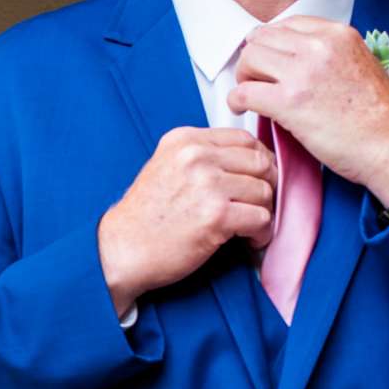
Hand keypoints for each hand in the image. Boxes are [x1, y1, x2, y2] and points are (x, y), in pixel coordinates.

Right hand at [97, 127, 276, 316]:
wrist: (121, 250)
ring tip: (251, 226)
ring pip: (264, 190)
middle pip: (260, 161)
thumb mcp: (165, 167)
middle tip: (260, 204)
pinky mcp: (216, 216)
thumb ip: (200, 157)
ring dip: (264, 212)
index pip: (243, 138)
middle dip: (267, 185)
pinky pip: (261, 218)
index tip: (258, 177)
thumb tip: (244, 161)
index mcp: (184, 140)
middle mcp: (196, 157)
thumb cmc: (143, 217)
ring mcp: (207, 185)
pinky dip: (261, 233)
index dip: (259, 160)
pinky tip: (249, 239)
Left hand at [228, 17, 388, 198]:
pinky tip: (241, 109)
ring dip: (243, 77)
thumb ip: (328, 56)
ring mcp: (303, 72)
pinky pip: (244, 92)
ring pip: (249, 59)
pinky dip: (236, 101)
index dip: (271, 43)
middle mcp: (319, 46)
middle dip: (253, 59)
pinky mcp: (290, 102)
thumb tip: (292, 62)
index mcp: (338, 34)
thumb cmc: (380, 117)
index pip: (287, 24)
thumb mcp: (358, 65)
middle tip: (253, 80)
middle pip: (262, 38)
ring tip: (249, 95)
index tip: (268, 60)